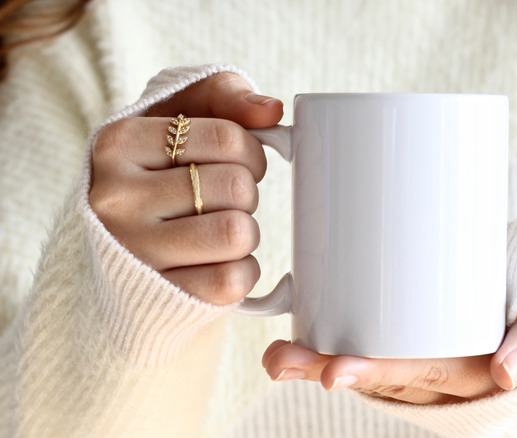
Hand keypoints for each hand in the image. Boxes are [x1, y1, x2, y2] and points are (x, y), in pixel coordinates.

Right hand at [89, 73, 282, 304]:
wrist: (120, 251)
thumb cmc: (162, 171)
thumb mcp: (179, 116)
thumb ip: (225, 94)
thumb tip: (271, 110)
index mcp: (119, 143)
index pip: (228, 138)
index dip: (251, 152)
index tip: (238, 162)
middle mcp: (115, 197)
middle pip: (236, 187)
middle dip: (246, 194)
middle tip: (223, 201)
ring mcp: (132, 251)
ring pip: (237, 232)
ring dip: (245, 232)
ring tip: (219, 229)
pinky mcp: (157, 297)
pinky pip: (232, 279)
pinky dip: (241, 271)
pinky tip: (217, 262)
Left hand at [262, 309, 516, 403]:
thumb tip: (505, 375)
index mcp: (467, 370)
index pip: (416, 374)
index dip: (374, 373)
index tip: (332, 373)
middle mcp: (436, 376)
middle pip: (377, 376)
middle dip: (326, 369)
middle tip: (280, 360)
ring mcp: (419, 367)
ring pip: (366, 369)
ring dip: (317, 363)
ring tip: (275, 356)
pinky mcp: (408, 350)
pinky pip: (371, 357)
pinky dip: (331, 353)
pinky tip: (294, 343)